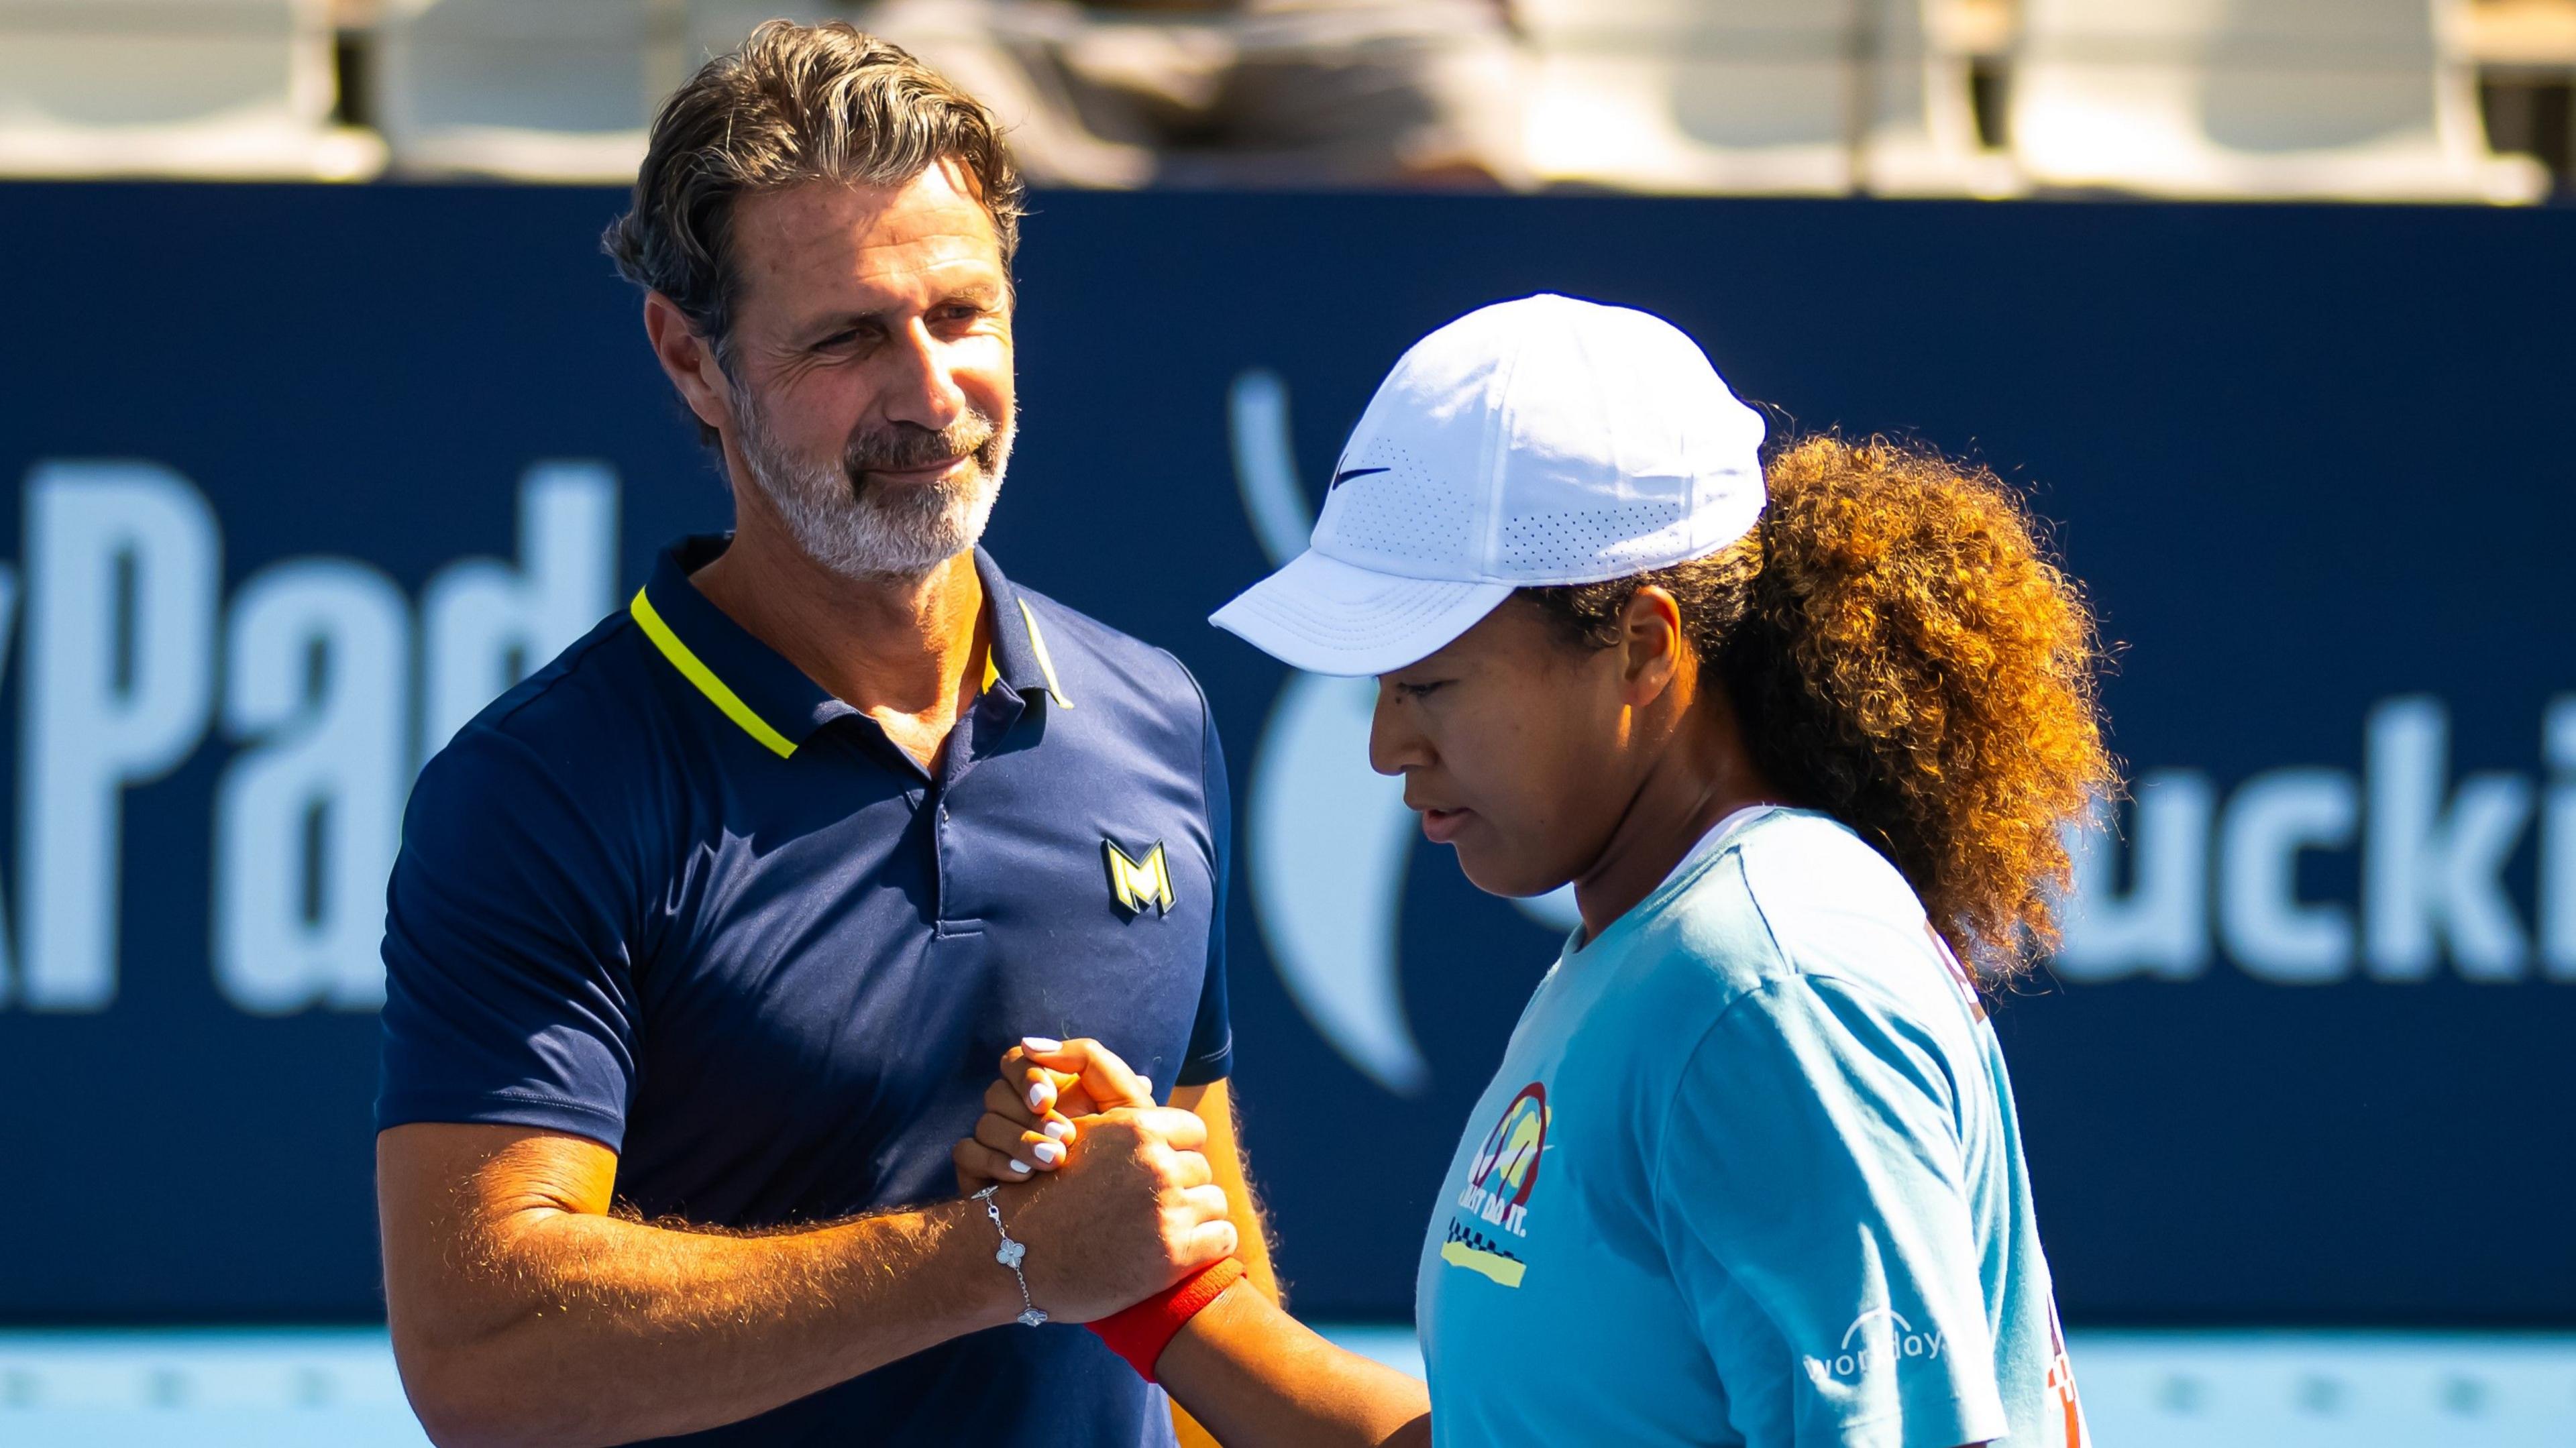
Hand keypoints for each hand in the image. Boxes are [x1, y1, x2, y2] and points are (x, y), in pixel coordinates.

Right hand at [952, 1037, 1154, 1188]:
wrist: (1119, 1218)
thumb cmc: (1129, 1155)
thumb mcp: (1126, 1104)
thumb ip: (1093, 1061)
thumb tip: (1034, 1043)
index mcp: (1049, 1088)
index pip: (1017, 1061)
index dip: (1025, 1075)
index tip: (1046, 1099)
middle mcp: (1017, 1111)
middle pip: (997, 1091)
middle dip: (1028, 1115)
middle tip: (1063, 1138)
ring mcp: (996, 1142)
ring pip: (984, 1122)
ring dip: (1018, 1140)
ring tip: (1054, 1162)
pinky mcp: (979, 1171)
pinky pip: (966, 1152)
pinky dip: (993, 1161)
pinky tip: (1023, 1177)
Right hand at [983, 1104, 1236, 1321]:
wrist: (1011, 1259)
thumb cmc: (1042, 1197)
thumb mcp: (1075, 1138)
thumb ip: (1114, 1113)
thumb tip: (1150, 1084)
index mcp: (1136, 1129)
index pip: (1190, 1129)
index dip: (1175, 1150)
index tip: (1157, 1172)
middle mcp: (1156, 1165)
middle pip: (1200, 1168)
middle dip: (1182, 1186)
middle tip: (1153, 1210)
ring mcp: (1167, 1211)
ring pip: (1214, 1202)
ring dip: (1196, 1218)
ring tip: (1162, 1233)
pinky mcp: (1174, 1257)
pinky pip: (1223, 1239)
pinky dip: (1207, 1248)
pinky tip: (1179, 1256)